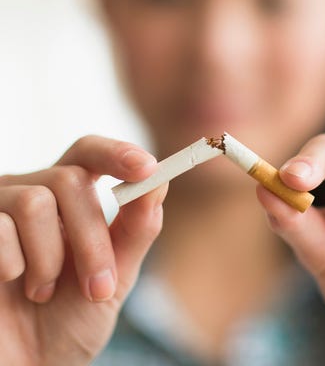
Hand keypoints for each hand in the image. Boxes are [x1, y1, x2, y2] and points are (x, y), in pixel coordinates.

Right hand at [0, 136, 165, 365]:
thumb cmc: (69, 321)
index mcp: (68, 199)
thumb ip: (136, 229)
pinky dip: (14, 266)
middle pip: (70, 180)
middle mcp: (31, 194)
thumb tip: (159, 182)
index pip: (89, 153)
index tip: (147, 168)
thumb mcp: (114, 276)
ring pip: (35, 201)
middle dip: (92, 238)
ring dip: (51, 259)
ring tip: (43, 292)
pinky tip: (10, 285)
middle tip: (99, 287)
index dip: (116, 153)